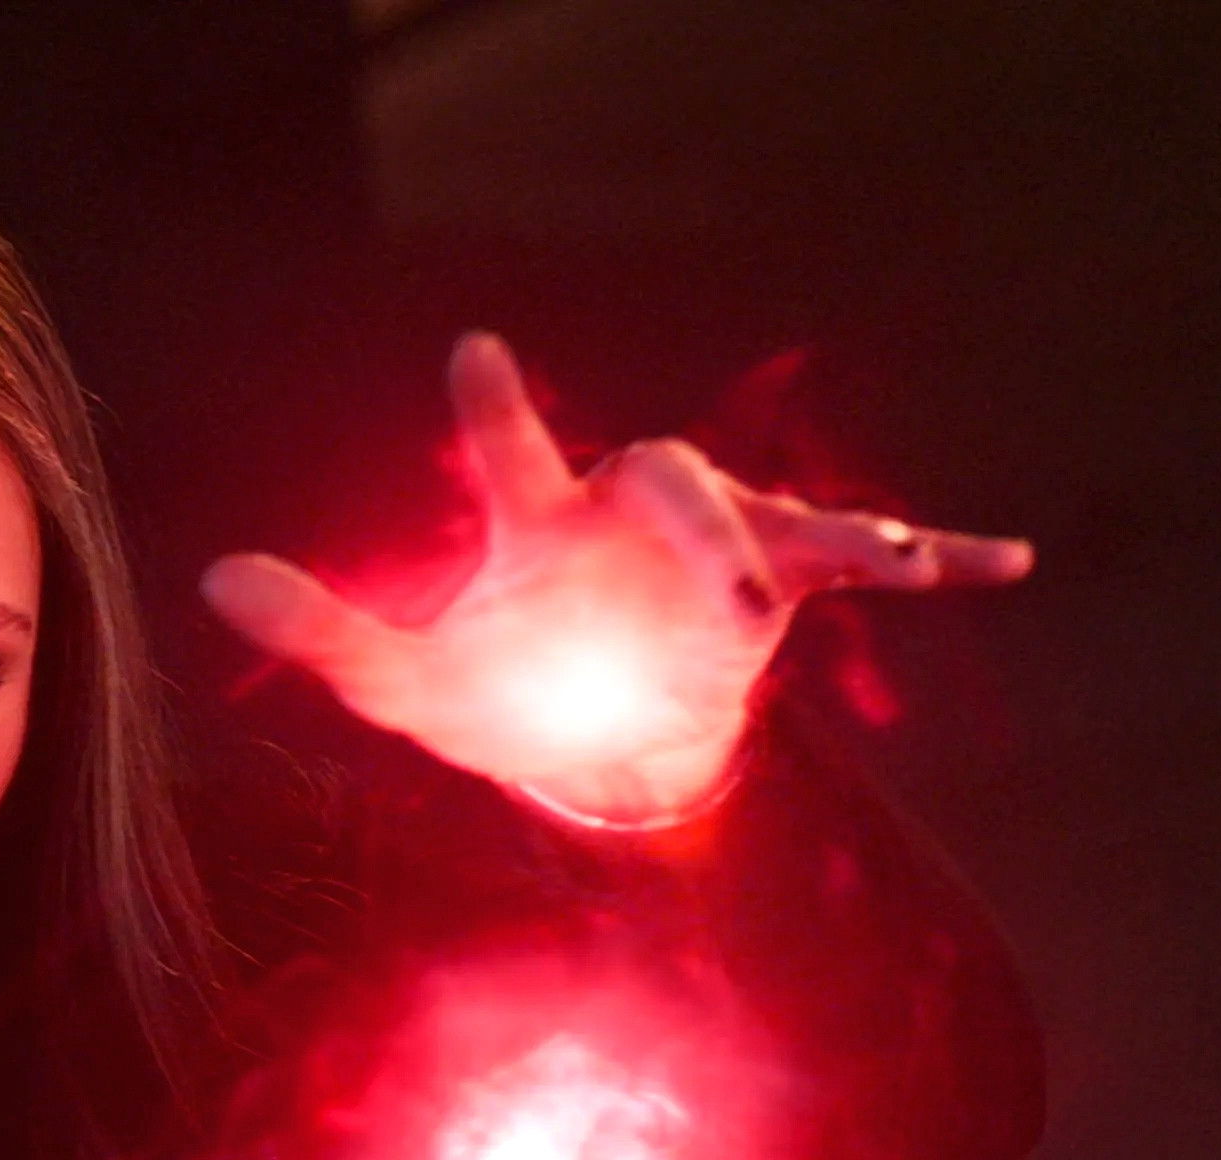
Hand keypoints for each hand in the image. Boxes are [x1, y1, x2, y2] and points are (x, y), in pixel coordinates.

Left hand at [203, 333, 1032, 824]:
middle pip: (667, 480)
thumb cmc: (503, 696)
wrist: (594, 747)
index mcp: (540, 526)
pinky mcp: (781, 593)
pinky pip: (870, 564)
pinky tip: (1010, 565)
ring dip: (826, 540)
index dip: (494, 413)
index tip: (473, 351)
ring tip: (884, 559)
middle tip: (720, 570)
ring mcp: (715, 552)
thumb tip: (210, 573)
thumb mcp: (407, 685)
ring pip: (777, 518)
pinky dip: (939, 560)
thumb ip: (318, 630)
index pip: (512, 456)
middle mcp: (632, 518)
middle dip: (698, 518)